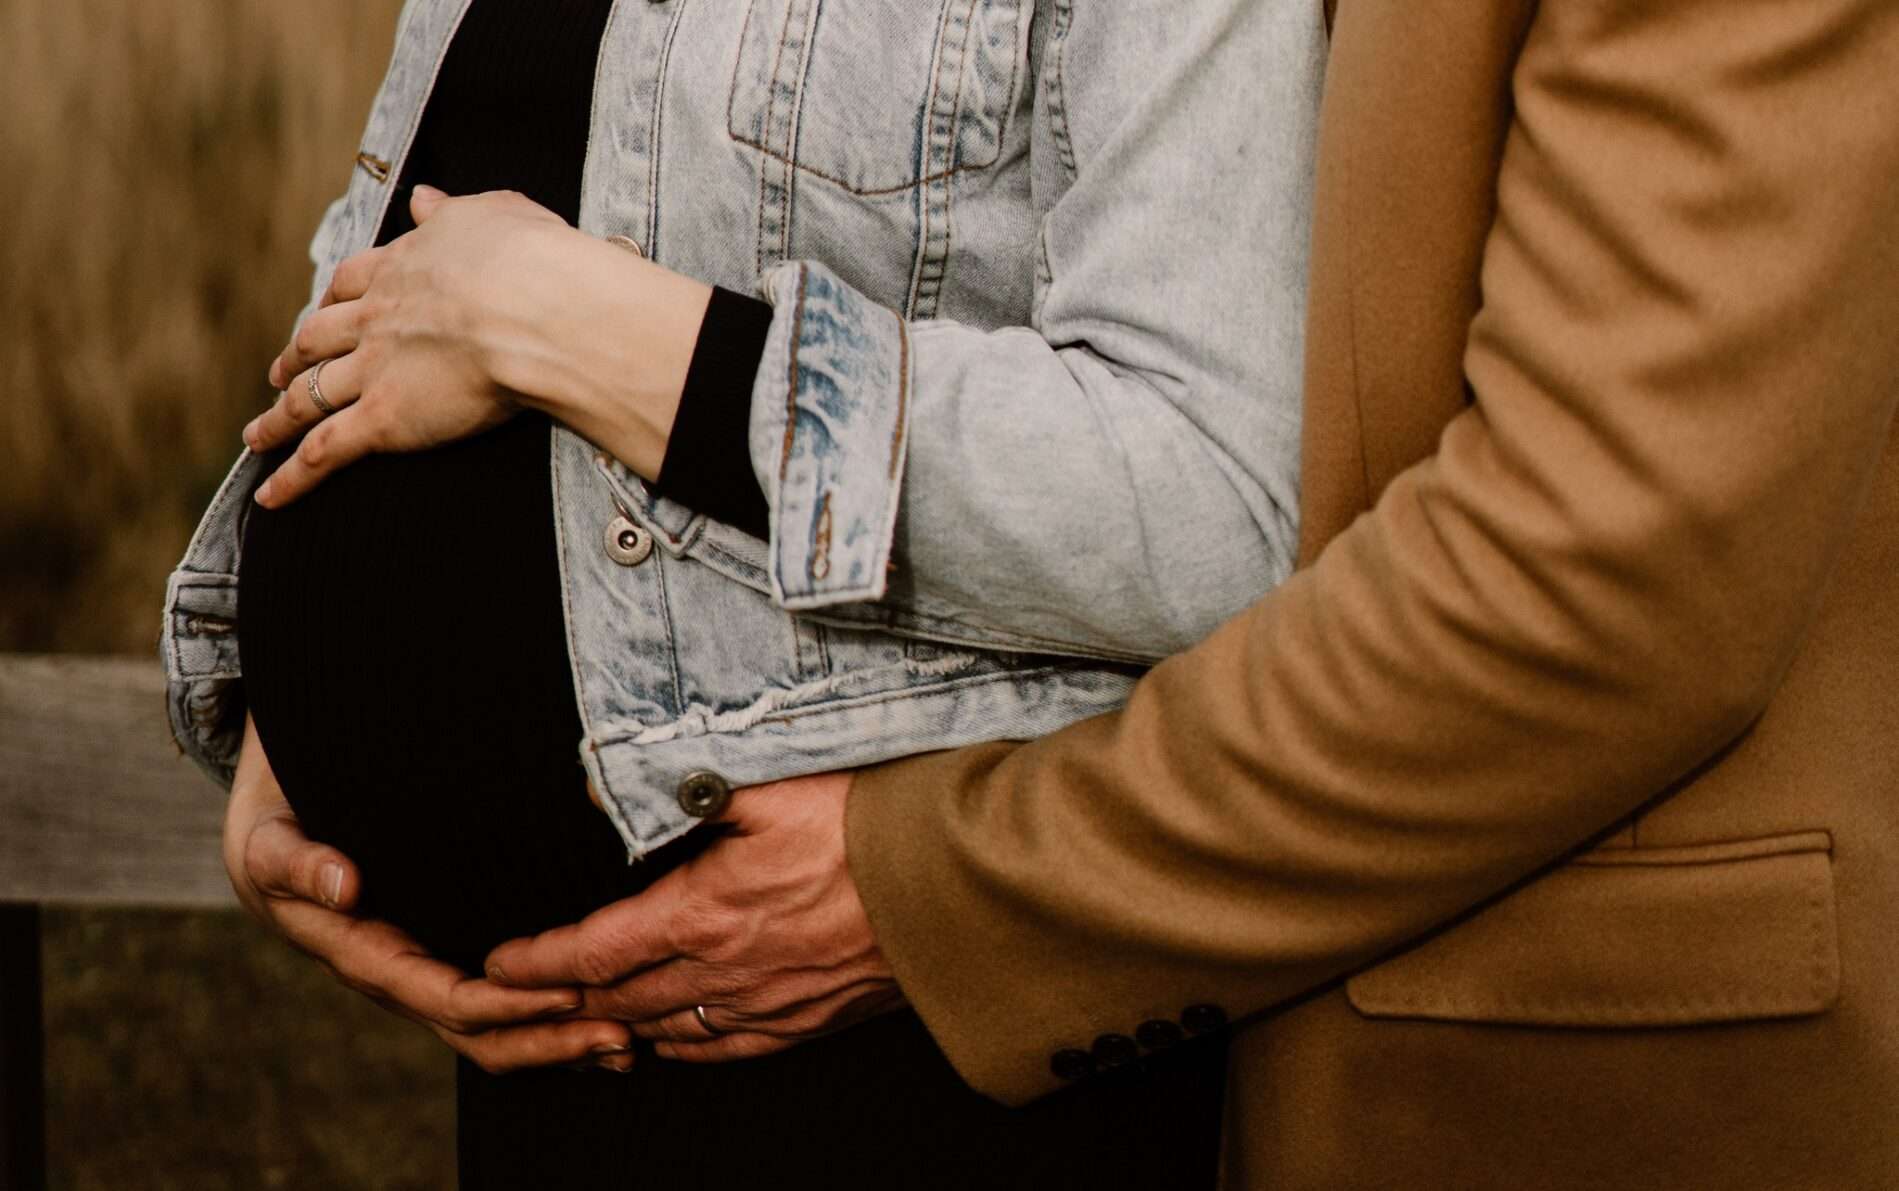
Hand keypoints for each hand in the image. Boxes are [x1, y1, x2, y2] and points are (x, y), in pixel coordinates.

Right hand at [225, 714, 636, 1072]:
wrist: (271, 821)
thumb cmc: (273, 823)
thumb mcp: (268, 836)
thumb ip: (297, 861)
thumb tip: (344, 886)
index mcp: (361, 954)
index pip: (445, 996)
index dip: (508, 1004)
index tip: (568, 993)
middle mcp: (398, 975)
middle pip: (480, 1034)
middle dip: (548, 1041)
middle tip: (621, 1038)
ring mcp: (422, 970)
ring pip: (494, 1031)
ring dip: (558, 1043)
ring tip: (627, 1046)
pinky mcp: (444, 955)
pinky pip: (498, 1005)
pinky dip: (549, 1019)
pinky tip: (604, 1021)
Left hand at [245, 186, 709, 505]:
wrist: (532, 308)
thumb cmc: (528, 260)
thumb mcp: (492, 215)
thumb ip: (451, 212)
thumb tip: (424, 199)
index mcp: (400, 270)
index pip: (351, 285)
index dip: (332, 302)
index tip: (322, 311)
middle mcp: (375, 319)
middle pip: (316, 340)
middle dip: (294, 358)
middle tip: (278, 372)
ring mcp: (374, 370)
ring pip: (309, 396)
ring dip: (278, 417)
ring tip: (258, 434)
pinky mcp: (383, 419)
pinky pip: (327, 452)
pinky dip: (294, 477)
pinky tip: (271, 497)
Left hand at [484, 772, 906, 1062]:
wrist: (947, 883)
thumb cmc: (861, 827)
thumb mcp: (767, 788)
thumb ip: (684, 790)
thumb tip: (605, 783)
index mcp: (702, 913)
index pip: (593, 949)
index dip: (539, 960)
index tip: (501, 964)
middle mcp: (723, 971)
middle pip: (620, 997)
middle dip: (566, 995)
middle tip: (528, 994)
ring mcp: (766, 1003)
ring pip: (668, 1027)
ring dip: (619, 1022)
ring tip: (587, 1014)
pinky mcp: (808, 1021)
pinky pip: (726, 1048)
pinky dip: (684, 1046)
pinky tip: (671, 1040)